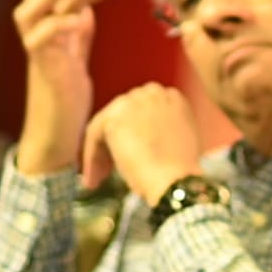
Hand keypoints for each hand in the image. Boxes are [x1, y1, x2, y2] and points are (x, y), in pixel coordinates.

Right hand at [13, 0, 138, 175]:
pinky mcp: (43, 67)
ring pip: (28, 10)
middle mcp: (36, 31)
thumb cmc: (67, 84)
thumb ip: (79, 18)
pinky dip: (56, 25)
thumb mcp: (76, 43)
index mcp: (45, 22)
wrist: (60, 124)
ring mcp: (36, 49)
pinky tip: (79, 20)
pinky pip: (38, 39)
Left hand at [81, 82, 203, 203]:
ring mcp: (132, 103)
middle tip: (109, 168)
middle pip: (122, 114)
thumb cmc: (181, 170)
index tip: (132, 153)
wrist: (176, 179)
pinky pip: (93, 135)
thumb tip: (143, 140)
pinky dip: (91, 157)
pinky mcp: (114, 118)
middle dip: (115, 141)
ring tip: (100, 177)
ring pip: (105, 124)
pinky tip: (94, 179)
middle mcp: (152, 93)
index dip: (134, 132)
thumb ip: (162, 129)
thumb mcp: (181, 139)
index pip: (142, 110)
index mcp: (171, 97)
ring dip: (101, 151)